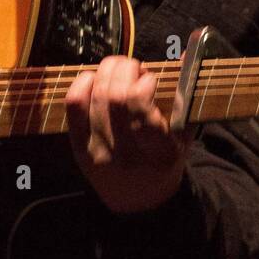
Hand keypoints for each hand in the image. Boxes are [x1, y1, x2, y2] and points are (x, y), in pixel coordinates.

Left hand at [65, 55, 191, 213]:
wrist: (138, 203)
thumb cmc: (165, 162)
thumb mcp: (184, 137)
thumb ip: (185, 99)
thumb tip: (185, 55)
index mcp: (157, 152)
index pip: (138, 106)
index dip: (143, 82)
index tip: (151, 79)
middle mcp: (124, 154)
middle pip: (114, 96)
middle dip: (125, 69)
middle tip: (134, 67)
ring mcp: (97, 151)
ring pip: (94, 96)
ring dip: (107, 72)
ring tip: (119, 70)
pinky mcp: (78, 148)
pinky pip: (73, 106)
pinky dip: (83, 83)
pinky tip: (95, 79)